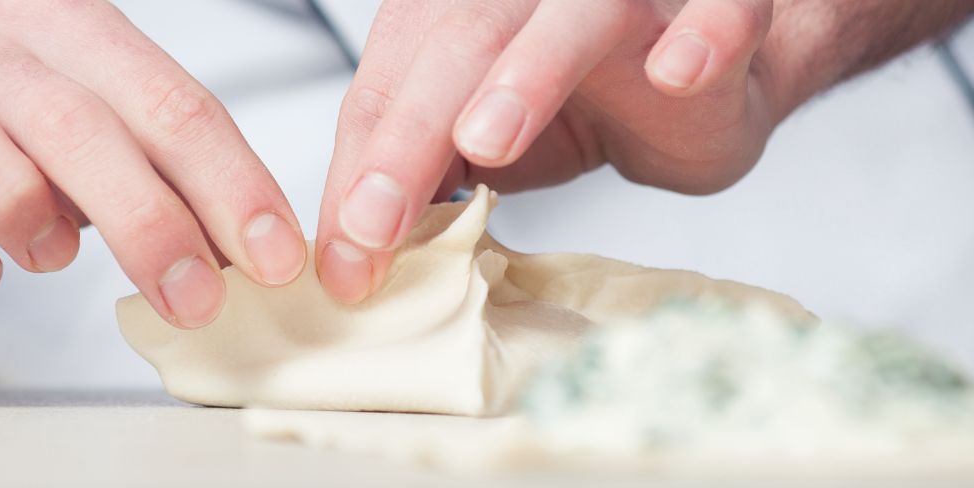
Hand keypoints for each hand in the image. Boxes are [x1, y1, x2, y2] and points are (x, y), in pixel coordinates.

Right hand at [0, 0, 304, 327]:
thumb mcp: (84, 122)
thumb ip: (160, 169)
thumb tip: (251, 249)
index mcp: (61, 25)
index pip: (167, 101)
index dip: (230, 184)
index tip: (274, 256)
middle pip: (82, 127)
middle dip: (154, 224)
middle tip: (197, 298)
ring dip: (32, 219)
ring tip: (54, 260)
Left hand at [316, 0, 796, 301]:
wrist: (711, 73)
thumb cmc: (583, 100)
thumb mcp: (481, 143)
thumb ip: (418, 179)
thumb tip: (349, 253)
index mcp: (452, 17)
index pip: (387, 85)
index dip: (359, 170)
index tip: (343, 256)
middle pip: (456, 48)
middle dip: (409, 138)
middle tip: (376, 223)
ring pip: (571, 18)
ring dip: (524, 75)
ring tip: (484, 142)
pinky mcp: (721, 11)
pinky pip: (723, 12)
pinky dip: (703, 37)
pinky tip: (675, 72)